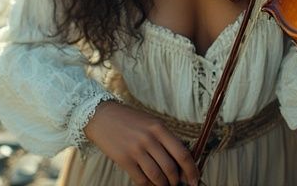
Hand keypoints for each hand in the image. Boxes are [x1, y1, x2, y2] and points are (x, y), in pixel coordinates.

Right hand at [84, 101, 198, 185]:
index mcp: (159, 128)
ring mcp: (136, 150)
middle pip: (170, 168)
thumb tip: (181, 162)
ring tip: (164, 184)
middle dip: (176, 181)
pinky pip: (141, 180)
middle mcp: (149, 139)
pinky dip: (149, 185)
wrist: (102, 117)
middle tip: (177, 184)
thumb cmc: (130, 120)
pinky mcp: (124, 160)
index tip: (195, 180)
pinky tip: (151, 184)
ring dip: (163, 185)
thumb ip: (166, 139)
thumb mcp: (151, 123)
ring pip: (157, 177)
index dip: (191, 170)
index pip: (182, 153)